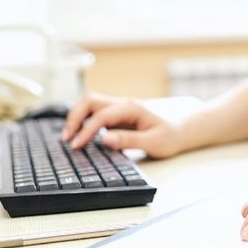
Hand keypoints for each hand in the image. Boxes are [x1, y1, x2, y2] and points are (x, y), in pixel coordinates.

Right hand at [62, 92, 182, 158]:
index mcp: (131, 108)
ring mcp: (118, 108)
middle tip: (67, 139)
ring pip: (89, 103)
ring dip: (76, 117)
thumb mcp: (154, 142)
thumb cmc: (170, 137)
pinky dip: (82, 119)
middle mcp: (122, 104)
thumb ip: (129, 141)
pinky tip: (77, 133)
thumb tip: (104, 139)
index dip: (86, 130)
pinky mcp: (115, 115)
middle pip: (90, 101)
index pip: (101, 115)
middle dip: (74, 117)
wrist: (180, 131)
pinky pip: (93, 112)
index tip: (76, 146)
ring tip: (68, 137)